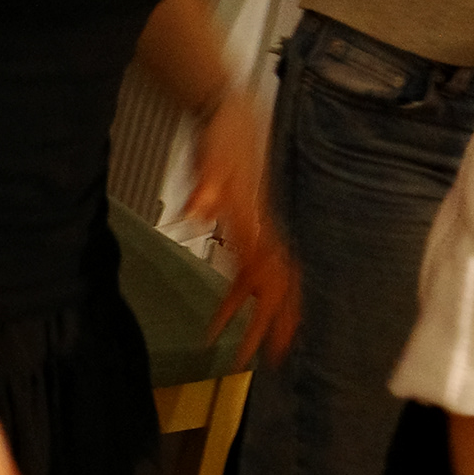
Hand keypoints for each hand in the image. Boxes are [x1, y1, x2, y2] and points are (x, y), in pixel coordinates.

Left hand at [185, 94, 300, 362]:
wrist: (229, 115)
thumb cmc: (222, 136)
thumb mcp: (212, 158)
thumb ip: (206, 187)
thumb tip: (199, 212)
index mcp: (255, 223)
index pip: (267, 277)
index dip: (269, 313)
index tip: (268, 343)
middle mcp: (261, 231)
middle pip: (274, 289)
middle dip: (269, 326)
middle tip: (260, 359)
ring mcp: (255, 230)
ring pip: (264, 285)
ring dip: (255, 318)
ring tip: (242, 350)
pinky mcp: (244, 227)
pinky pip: (244, 272)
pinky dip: (235, 299)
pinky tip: (220, 318)